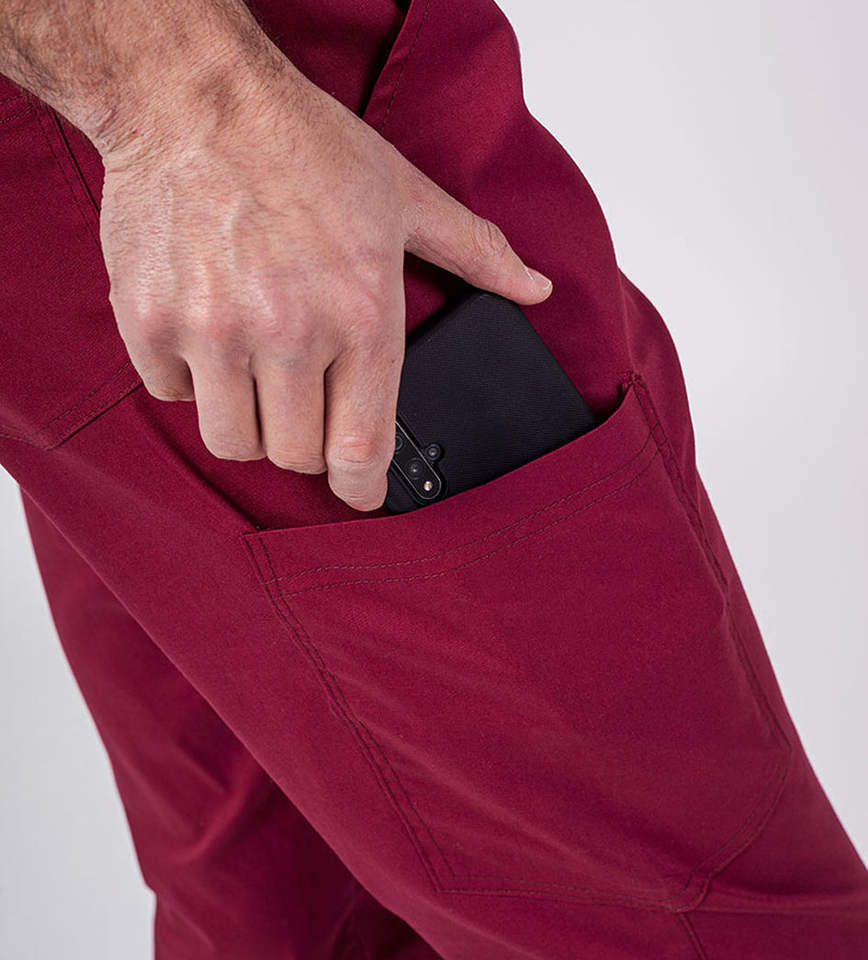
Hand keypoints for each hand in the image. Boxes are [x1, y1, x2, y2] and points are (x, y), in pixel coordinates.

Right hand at [99, 67, 552, 510]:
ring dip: (249, 422)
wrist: (197, 99)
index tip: (360, 493)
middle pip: (296, 455)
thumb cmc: (305, 145)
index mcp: (361, 314)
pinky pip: (171, 395)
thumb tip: (535, 288)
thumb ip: (476, 252)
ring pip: (233, 441)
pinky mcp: (150, 322)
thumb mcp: (406, 196)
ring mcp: (214, 331)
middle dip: (306, 442)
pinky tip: (207, 337)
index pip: (363, 447)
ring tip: (256, 374)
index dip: (363, 489)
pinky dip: (190, 380)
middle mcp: (290, 333)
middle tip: (305, 402)